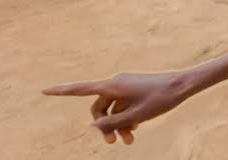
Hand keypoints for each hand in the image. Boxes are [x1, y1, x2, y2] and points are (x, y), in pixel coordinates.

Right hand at [42, 72, 190, 143]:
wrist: (184, 85)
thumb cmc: (161, 98)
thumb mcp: (136, 115)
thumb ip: (113, 122)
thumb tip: (93, 125)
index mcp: (113, 85)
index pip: (81, 89)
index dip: (62, 91)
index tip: (44, 91)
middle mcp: (117, 83)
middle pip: (99, 107)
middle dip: (103, 126)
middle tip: (112, 144)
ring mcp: (126, 86)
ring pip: (113, 110)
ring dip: (117, 125)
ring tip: (129, 141)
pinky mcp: (135, 90)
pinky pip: (123, 106)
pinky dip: (126, 118)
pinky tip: (135, 131)